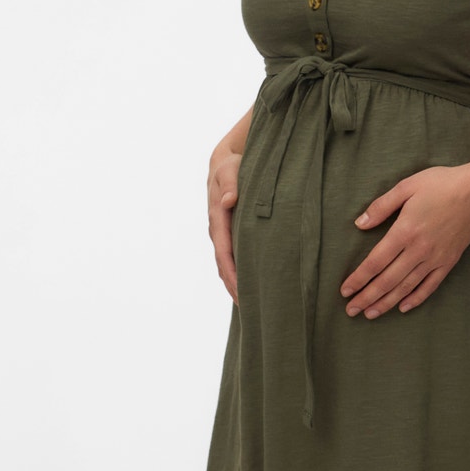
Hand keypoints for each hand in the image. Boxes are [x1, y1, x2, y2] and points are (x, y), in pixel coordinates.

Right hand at [208, 145, 242, 305]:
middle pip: (223, 265)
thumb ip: (230, 183)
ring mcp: (223, 234)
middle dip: (234, 286)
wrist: (225, 162)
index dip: (232, 273)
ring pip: (226, 264)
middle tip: (250, 308)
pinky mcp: (230, 234)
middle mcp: (218, 231)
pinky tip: (251, 285)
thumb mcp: (229, 169)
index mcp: (218, 219)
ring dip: (235, 284)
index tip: (241, 291)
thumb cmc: (231, 165)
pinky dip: (238, 273)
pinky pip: (232, 257)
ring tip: (251, 306)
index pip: (224, 252)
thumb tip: (228, 200)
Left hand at [340, 165, 469, 318]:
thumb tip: (360, 224)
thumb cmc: (440, 184)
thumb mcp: (405, 187)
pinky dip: (416, 299)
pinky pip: (430, 285)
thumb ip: (381, 207)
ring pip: (406, 287)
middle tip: (351, 310)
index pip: (375, 262)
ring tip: (370, 314)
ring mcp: (435, 258)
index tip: (345, 290)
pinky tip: (403, 308)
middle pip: (387, 280)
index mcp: (404, 231)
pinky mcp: (449, 261)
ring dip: (386, 303)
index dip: (358, 279)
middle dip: (367, 297)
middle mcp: (418, 250)